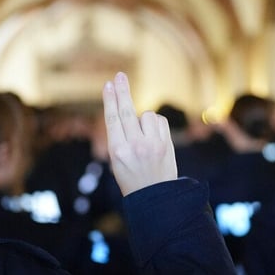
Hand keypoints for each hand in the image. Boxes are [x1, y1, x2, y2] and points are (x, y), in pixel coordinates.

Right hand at [102, 72, 176, 195]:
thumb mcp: (116, 161)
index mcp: (117, 151)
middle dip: (123, 91)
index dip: (110, 100)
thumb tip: (125, 109)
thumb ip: (120, 137)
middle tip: (120, 76)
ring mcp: (152, 145)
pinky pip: (159, 122)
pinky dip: (155, 125)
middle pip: (127, 111)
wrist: (154, 197)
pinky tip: (153, 137)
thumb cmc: (131, 178)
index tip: (108, 85)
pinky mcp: (166, 145)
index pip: (112, 119)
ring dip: (143, 121)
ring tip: (143, 139)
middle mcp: (134, 146)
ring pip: (147, 115)